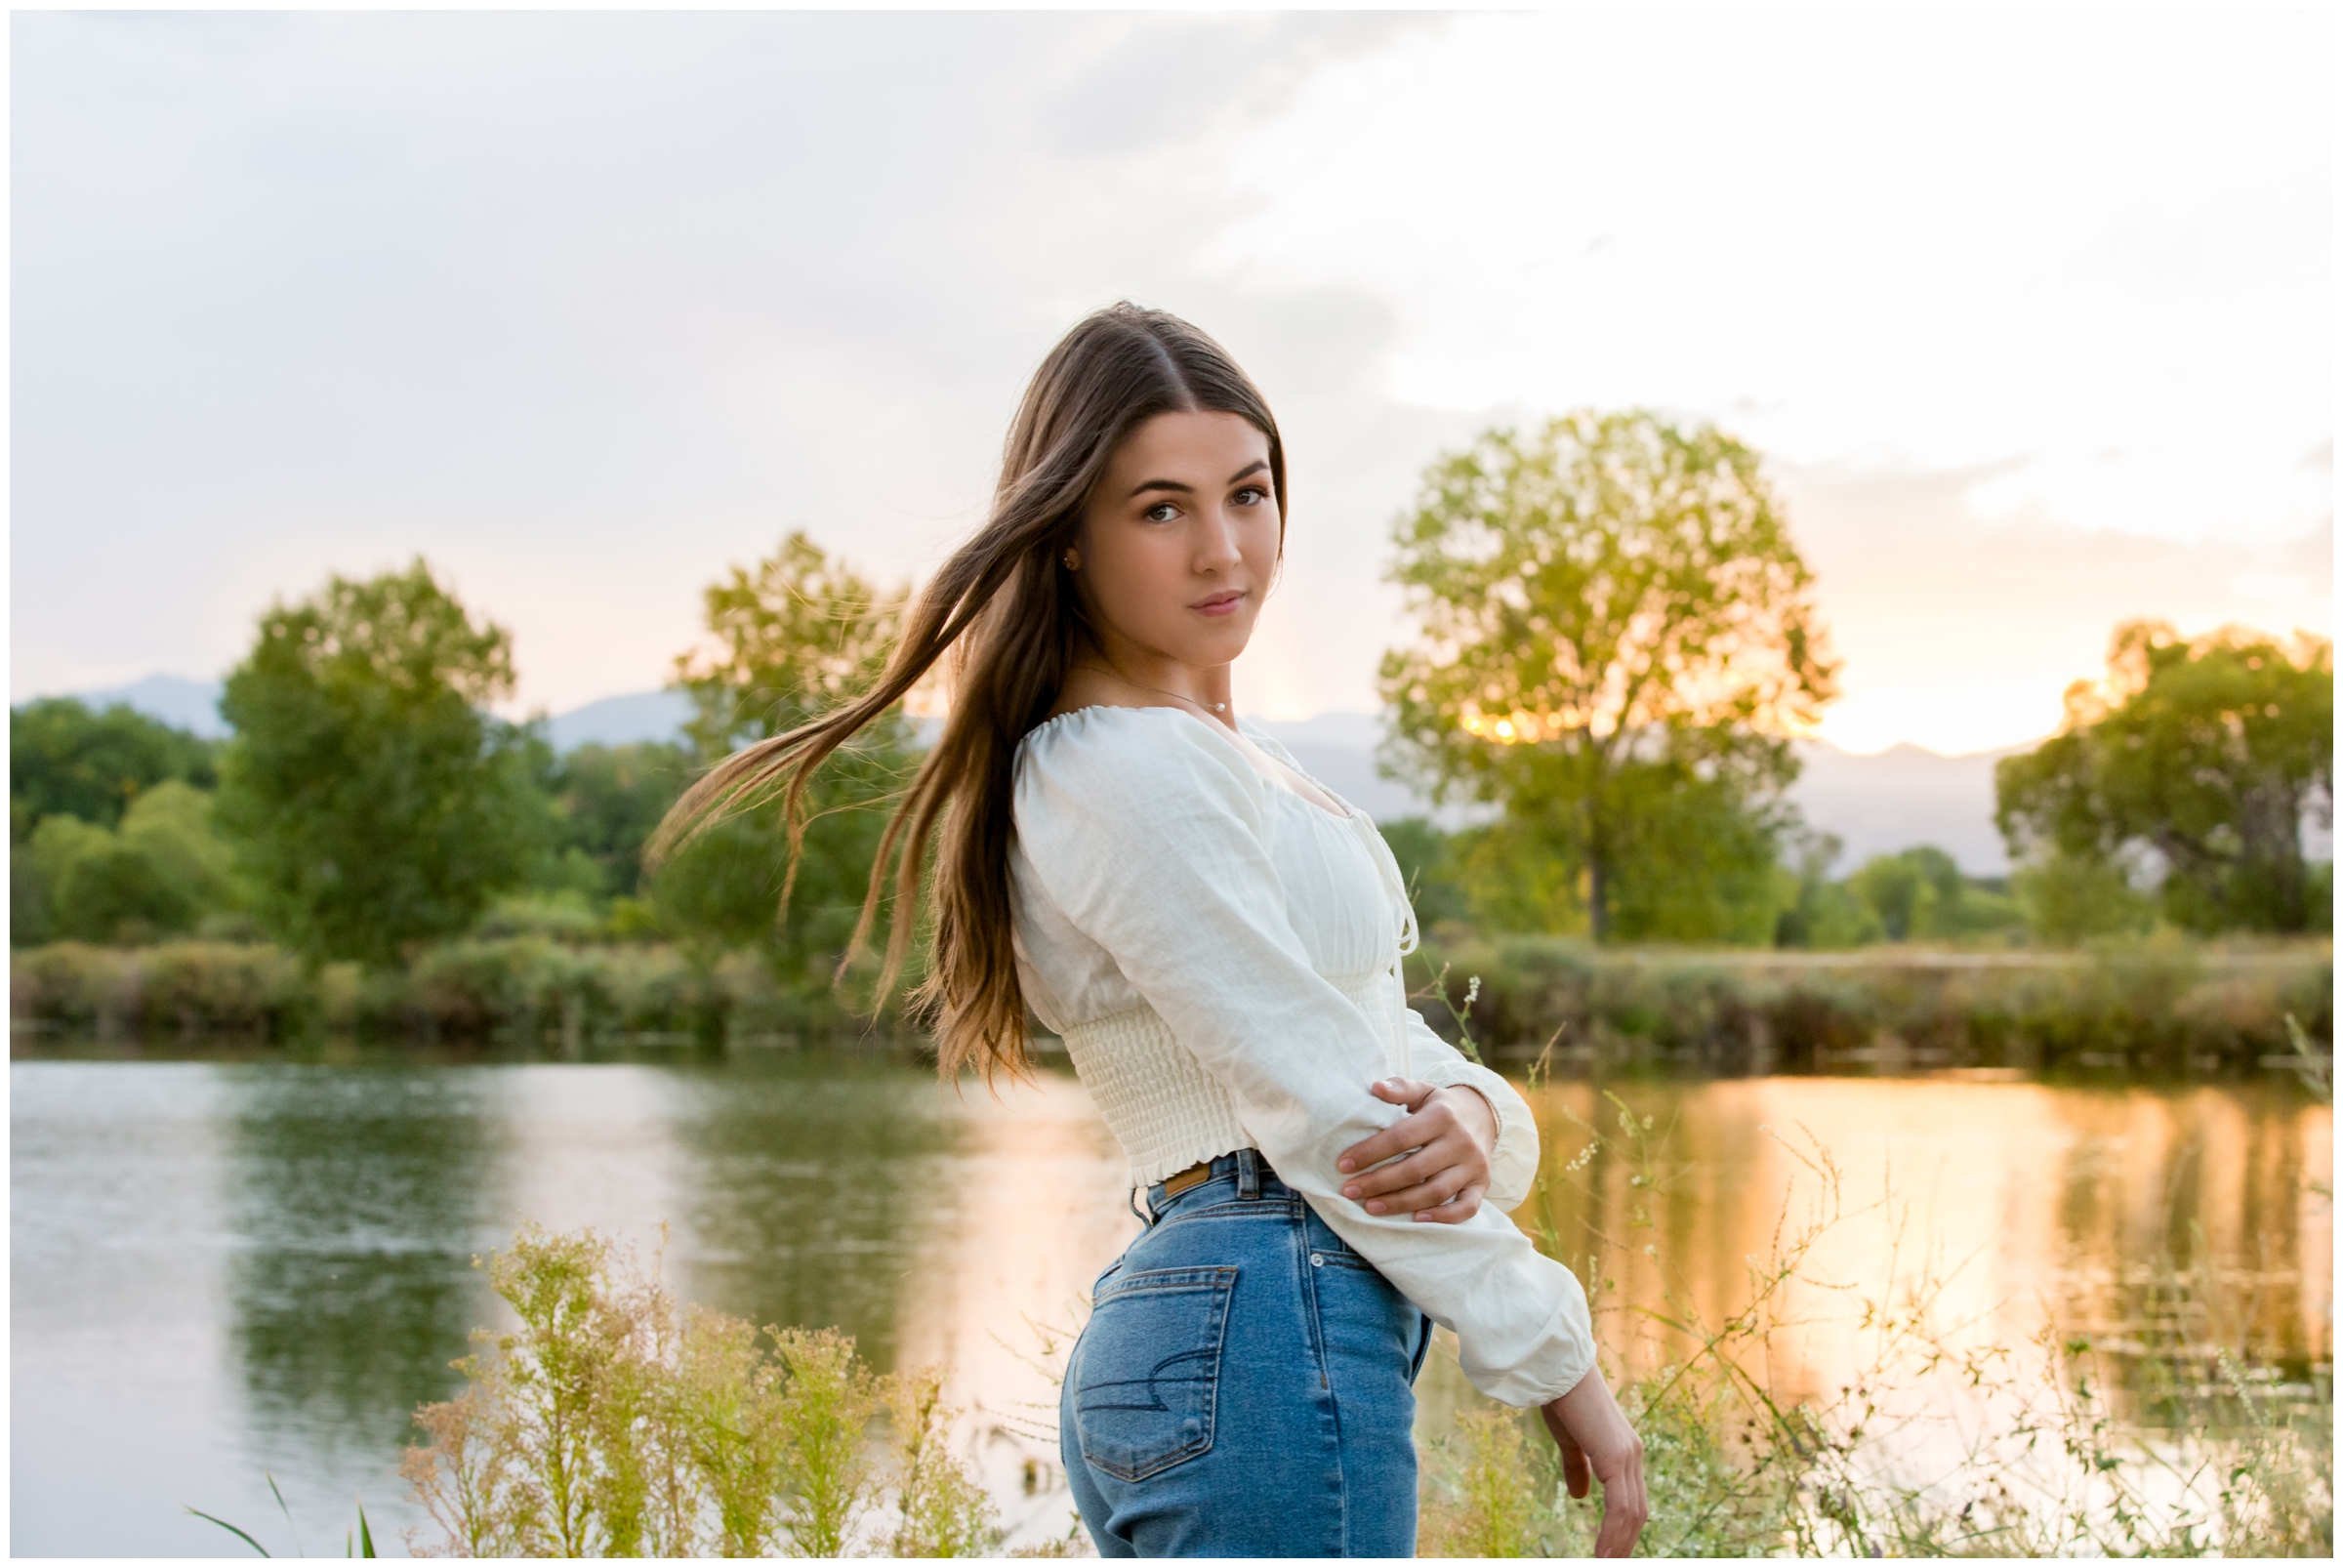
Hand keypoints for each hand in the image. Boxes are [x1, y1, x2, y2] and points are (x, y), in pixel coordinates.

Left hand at [1334, 1077, 1497, 1222]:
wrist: (1484, 1115)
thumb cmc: (1441, 1107)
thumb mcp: (1422, 1090)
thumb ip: (1400, 1088)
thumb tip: (1376, 1087)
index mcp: (1441, 1116)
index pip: (1401, 1138)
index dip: (1370, 1152)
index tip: (1343, 1165)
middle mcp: (1460, 1142)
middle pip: (1415, 1169)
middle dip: (1378, 1183)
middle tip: (1350, 1191)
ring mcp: (1473, 1165)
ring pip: (1436, 1192)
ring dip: (1401, 1203)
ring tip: (1370, 1207)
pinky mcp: (1483, 1184)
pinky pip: (1467, 1208)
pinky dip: (1444, 1217)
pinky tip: (1417, 1219)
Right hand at [1541, 1367, 1647, 1557]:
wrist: (1555, 1369)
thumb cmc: (1559, 1397)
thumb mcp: (1569, 1440)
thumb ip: (1577, 1467)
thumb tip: (1578, 1497)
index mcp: (1625, 1450)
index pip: (1632, 1500)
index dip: (1623, 1529)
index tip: (1612, 1553)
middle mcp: (1633, 1454)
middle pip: (1637, 1512)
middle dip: (1625, 1543)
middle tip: (1609, 1565)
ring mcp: (1627, 1456)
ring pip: (1631, 1514)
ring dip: (1619, 1545)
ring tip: (1604, 1566)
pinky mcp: (1615, 1458)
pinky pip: (1619, 1507)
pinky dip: (1612, 1535)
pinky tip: (1601, 1554)